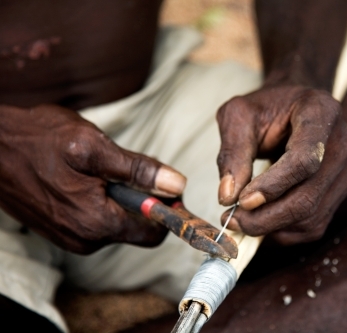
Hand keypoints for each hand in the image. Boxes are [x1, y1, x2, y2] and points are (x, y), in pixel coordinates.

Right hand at [0, 104, 185, 253]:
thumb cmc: (38, 141)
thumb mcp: (94, 148)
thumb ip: (139, 170)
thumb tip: (177, 185)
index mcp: (97, 224)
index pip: (155, 233)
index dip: (167, 210)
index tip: (166, 186)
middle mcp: (85, 240)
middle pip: (137, 227)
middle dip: (141, 199)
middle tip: (124, 168)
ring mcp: (71, 238)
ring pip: (117, 223)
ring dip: (119, 197)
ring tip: (96, 169)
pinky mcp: (62, 231)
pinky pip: (97, 221)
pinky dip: (101, 201)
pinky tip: (83, 179)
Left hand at [217, 85, 346, 244]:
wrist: (292, 106)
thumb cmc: (264, 108)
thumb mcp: (238, 116)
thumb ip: (232, 153)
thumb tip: (228, 197)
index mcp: (321, 111)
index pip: (304, 160)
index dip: (272, 186)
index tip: (241, 201)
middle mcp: (344, 142)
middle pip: (309, 196)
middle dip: (266, 217)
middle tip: (232, 221)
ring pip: (311, 216)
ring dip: (271, 227)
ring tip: (241, 219)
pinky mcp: (342, 190)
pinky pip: (315, 224)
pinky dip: (284, 231)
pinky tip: (263, 220)